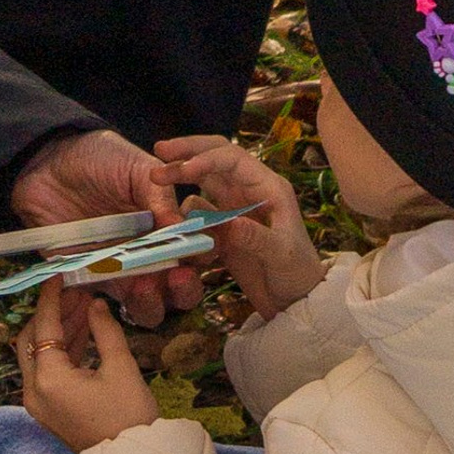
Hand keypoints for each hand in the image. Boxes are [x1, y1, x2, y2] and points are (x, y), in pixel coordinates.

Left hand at [11, 128, 200, 325]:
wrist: (46, 161)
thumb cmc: (99, 158)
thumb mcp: (138, 168)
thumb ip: (161, 196)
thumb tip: (184, 228)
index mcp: (166, 227)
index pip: (195, 252)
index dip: (204, 257)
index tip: (203, 252)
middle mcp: (148, 255)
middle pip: (177, 290)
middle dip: (184, 290)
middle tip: (177, 276)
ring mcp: (118, 271)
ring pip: (146, 307)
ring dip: (151, 302)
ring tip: (143, 284)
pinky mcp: (87, 279)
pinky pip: (102, 303)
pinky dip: (108, 303)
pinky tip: (108, 281)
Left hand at [18, 288, 160, 451]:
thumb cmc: (129, 416)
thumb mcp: (121, 367)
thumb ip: (104, 330)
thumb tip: (94, 304)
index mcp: (48, 378)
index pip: (44, 326)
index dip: (51, 298)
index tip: (59, 276)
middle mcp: (34, 390)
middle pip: (31, 339)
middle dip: (53, 313)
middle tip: (78, 292)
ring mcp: (39, 403)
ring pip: (39, 354)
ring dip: (58, 330)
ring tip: (84, 306)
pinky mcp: (49, 410)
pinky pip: (47, 371)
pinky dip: (61, 350)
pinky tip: (83, 332)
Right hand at [156, 138, 325, 320]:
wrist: (295, 302)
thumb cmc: (298, 273)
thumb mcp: (282, 254)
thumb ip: (256, 237)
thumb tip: (228, 221)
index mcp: (267, 186)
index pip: (233, 159)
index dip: (206, 158)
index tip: (181, 169)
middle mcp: (249, 191)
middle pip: (214, 159)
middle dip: (187, 152)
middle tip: (157, 151)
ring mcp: (234, 209)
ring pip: (202, 183)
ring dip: (181, 182)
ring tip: (156, 183)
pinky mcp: (222, 229)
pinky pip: (197, 214)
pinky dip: (185, 216)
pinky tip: (176, 226)